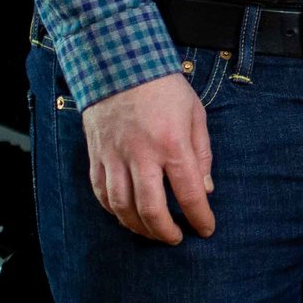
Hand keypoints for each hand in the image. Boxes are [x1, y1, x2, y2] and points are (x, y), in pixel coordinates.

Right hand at [80, 71, 213, 243]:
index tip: (206, 229)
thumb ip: (201, 153)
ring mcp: (114, 157)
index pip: (189, 192)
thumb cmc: (163, 87)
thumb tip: (205, 188)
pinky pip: (101, 194)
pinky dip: (114, 211)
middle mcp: (141, 154)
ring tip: (153, 232)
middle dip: (166, 231)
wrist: (119, 64)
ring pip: (122, 207)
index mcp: (171, 143)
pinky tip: (126, 215)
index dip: (200, 216)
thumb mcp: (195, 114)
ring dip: (138, 227)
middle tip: (176, 238)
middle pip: (151, 209)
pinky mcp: (96, 156)